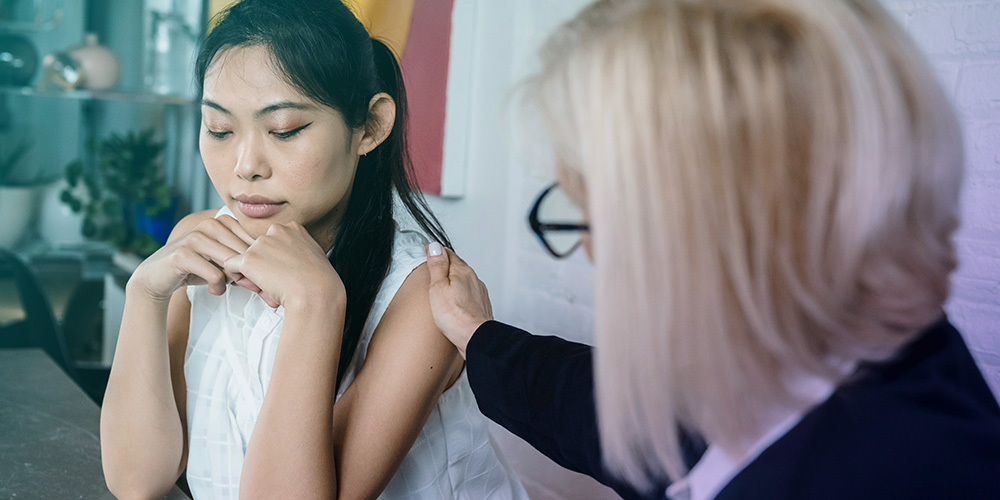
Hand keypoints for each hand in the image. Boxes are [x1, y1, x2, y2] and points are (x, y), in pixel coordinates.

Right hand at [132, 215, 263, 302]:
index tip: (256, 281)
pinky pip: (216, 275)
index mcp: (224, 221)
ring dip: (233, 282)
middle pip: (246, 254)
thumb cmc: (198, 267)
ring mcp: (196, 237)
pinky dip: (219, 288)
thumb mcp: (224, 261)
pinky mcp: (184, 254)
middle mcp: (211, 224)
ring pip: (232, 264)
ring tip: (224, 286)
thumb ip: (246, 262)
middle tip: (243, 288)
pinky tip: (213, 290)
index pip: (254, 242)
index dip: (259, 264)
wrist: (159, 275)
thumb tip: (271, 279)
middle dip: (249, 276)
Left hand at [223, 222, 344, 309]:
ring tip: (272, 286)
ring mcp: (261, 244)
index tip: (287, 271)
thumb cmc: (319, 281)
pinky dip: (240, 278)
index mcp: (292, 228)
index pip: (273, 241)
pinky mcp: (249, 259)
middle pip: (258, 248)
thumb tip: (285, 259)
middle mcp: (275, 231)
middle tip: (279, 280)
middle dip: (264, 265)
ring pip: (245, 258)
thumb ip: (296, 250)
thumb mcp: (313, 255)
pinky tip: (257, 286)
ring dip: (254, 273)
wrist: (316, 293)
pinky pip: (231, 266)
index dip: (276, 259)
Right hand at [425, 242, 492, 358]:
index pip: (449, 254)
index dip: (437, 252)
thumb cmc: (455, 316)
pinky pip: (469, 294)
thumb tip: (435, 247)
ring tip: (444, 283)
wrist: (475, 338)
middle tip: (435, 265)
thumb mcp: (438, 287)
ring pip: (465, 280)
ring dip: (455, 280)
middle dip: (447, 265)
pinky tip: (455, 301)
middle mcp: (474, 279)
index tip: (429, 251)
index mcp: (462, 271)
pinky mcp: (481, 306)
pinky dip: (461, 293)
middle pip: (458, 266)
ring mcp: (479, 292)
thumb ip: (437, 266)